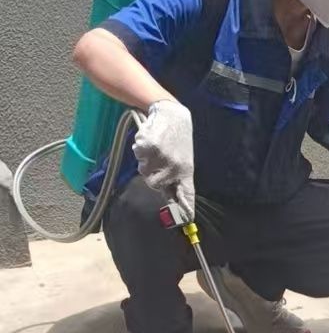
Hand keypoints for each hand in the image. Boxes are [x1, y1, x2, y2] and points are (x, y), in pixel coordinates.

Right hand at [134, 98, 194, 219]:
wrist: (170, 112)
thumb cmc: (176, 138)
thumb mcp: (183, 159)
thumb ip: (177, 179)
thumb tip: (172, 200)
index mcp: (186, 171)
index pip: (186, 194)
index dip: (184, 209)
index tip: (186, 220)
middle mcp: (174, 166)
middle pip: (154, 184)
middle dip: (152, 175)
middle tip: (157, 160)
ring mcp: (161, 156)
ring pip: (144, 169)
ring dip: (146, 160)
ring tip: (156, 148)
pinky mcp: (148, 146)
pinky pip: (138, 155)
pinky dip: (140, 149)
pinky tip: (150, 139)